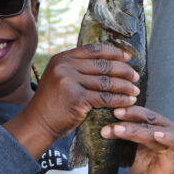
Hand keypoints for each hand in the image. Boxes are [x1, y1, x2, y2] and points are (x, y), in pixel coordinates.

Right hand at [4, 44, 139, 156]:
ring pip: (107, 81)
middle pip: (103, 65)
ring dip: (125, 86)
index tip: (128, 57)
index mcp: (62, 58)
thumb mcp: (59, 78)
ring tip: (135, 91)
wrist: (37, 123)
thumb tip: (108, 62)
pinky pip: (105, 97)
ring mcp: (70, 82)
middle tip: (135, 76)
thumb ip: (77, 68)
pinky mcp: (77, 99)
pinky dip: (120, 100)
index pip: (94, 49)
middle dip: (124, 70)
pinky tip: (128, 102)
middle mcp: (65, 67)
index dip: (114, 52)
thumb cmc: (52, 103)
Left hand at [101, 106, 173, 173]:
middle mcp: (165, 126)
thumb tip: (98, 127)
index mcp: (153, 123)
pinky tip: (156, 134)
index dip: (125, 111)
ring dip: (136, 129)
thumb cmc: (142, 167)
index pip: (138, 113)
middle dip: (128, 117)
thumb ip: (118, 138)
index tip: (109, 110)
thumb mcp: (126, 150)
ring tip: (120, 130)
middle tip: (113, 116)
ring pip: (154, 129)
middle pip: (146, 118)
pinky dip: (166, 137)